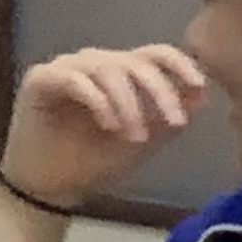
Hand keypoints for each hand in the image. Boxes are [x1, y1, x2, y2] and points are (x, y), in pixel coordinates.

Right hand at [0, 47, 207, 207]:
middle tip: (173, 122)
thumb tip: (199, 96)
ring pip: (107, 68)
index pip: (154, 54)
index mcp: (119, 73)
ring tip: (134, 135)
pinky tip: (109, 125)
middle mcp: (94, 63)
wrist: (50, 188)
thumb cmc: (93, 162)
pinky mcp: (40, 79)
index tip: (200, 87)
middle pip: (134, 61)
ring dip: (128, 102)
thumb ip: (168, 121)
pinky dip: (97, 100)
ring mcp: (66, 69)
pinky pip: (74, 79)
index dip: (179, 64)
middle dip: (159, 91)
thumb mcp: (142, 144)